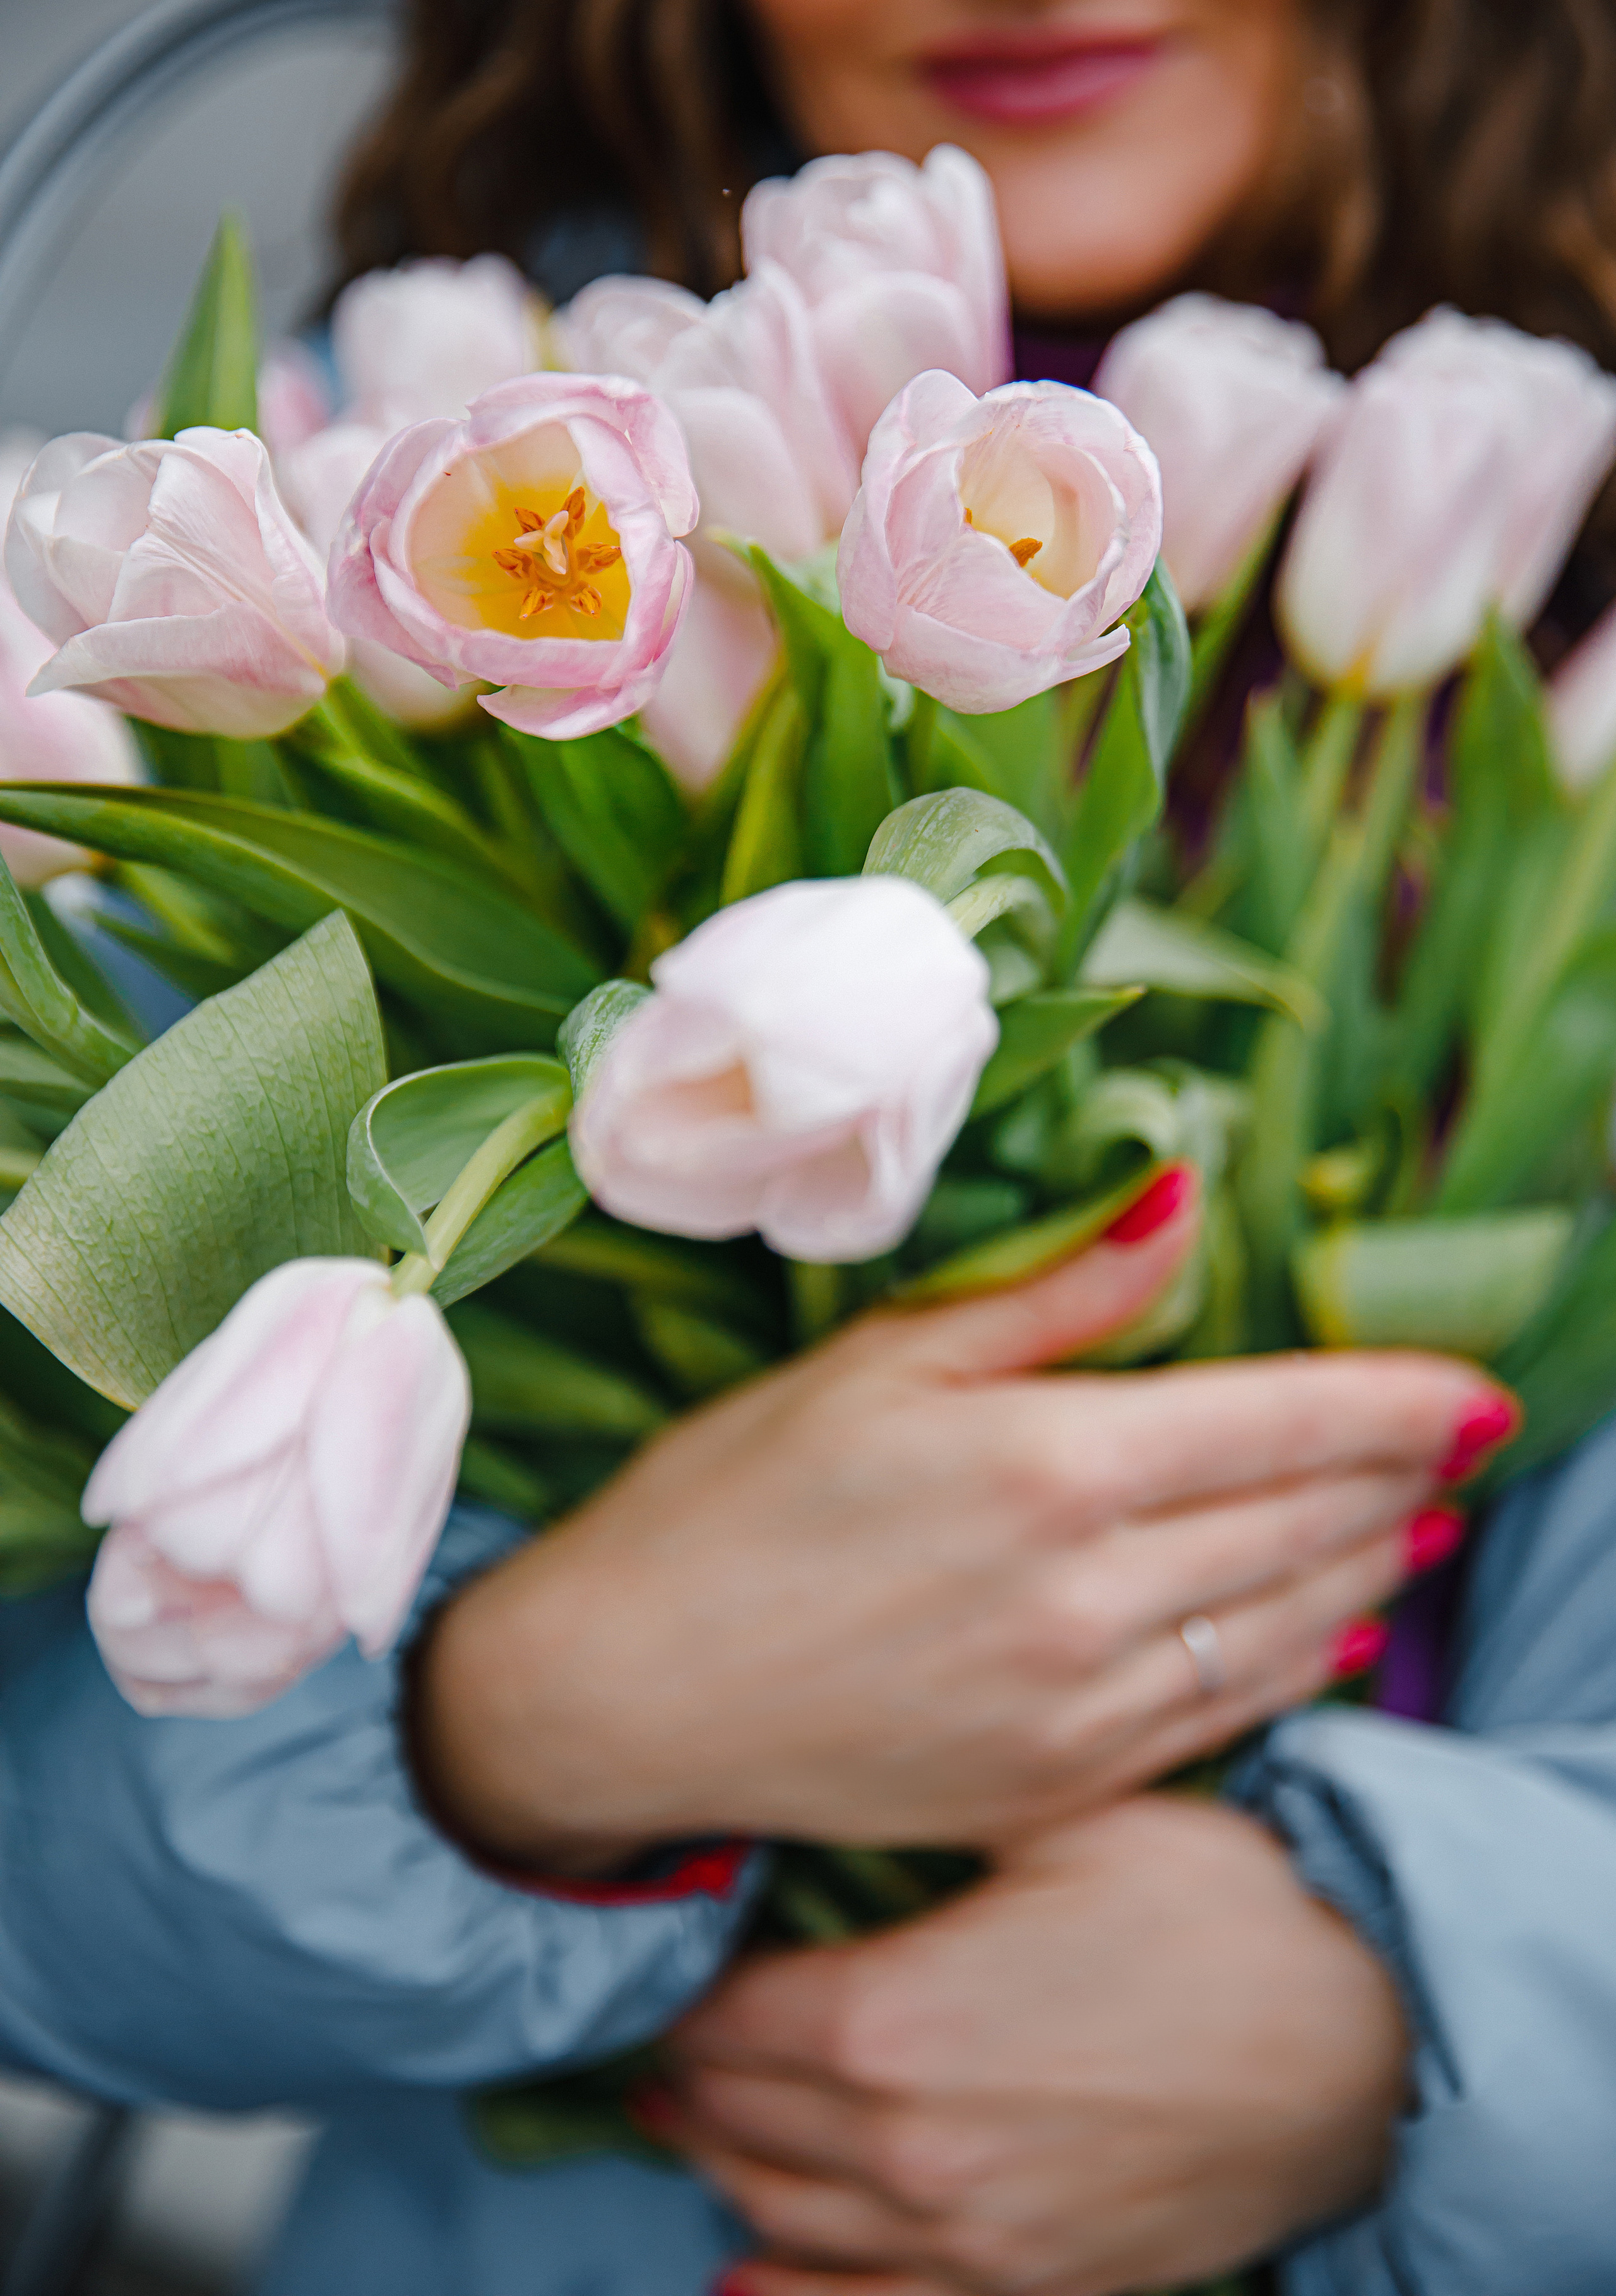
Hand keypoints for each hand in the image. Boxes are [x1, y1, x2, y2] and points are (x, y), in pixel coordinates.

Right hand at [414, 1166, 1502, 1870]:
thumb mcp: (878, 1360)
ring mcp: (1080, 1707)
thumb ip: (1055, 1294)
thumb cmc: (728, 1501)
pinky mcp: (1057, 1785)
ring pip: (1291, 1625)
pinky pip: (1229, 1717)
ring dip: (1372, 1566)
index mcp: (1048, 1463)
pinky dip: (1303, 1662)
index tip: (1471, 1386)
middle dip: (1402, 1474)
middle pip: (1310, 1521)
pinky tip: (1332, 1629)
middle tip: (1455, 1440)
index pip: (1285, 1419)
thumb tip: (1183, 1203)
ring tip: (1418, 1523)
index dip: (1398, 1399)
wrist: (621, 1694)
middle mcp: (1088, 1596)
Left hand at [667, 1798, 1408, 2295]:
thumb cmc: (1212, 1907)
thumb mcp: (1058, 1826)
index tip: (667, 1961)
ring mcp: (965, 2235)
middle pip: (742, 2114)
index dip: (689, 1988)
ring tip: (682, 2125)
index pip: (731, 2015)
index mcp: (893, 2017)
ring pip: (786, 2213)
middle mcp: (904, 2144)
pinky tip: (744, 2278)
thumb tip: (844, 1808)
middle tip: (658, 2041)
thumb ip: (935, 1839)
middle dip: (690, 2076)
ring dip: (722, 2166)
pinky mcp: (1030, 2287)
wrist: (1360, 2038)